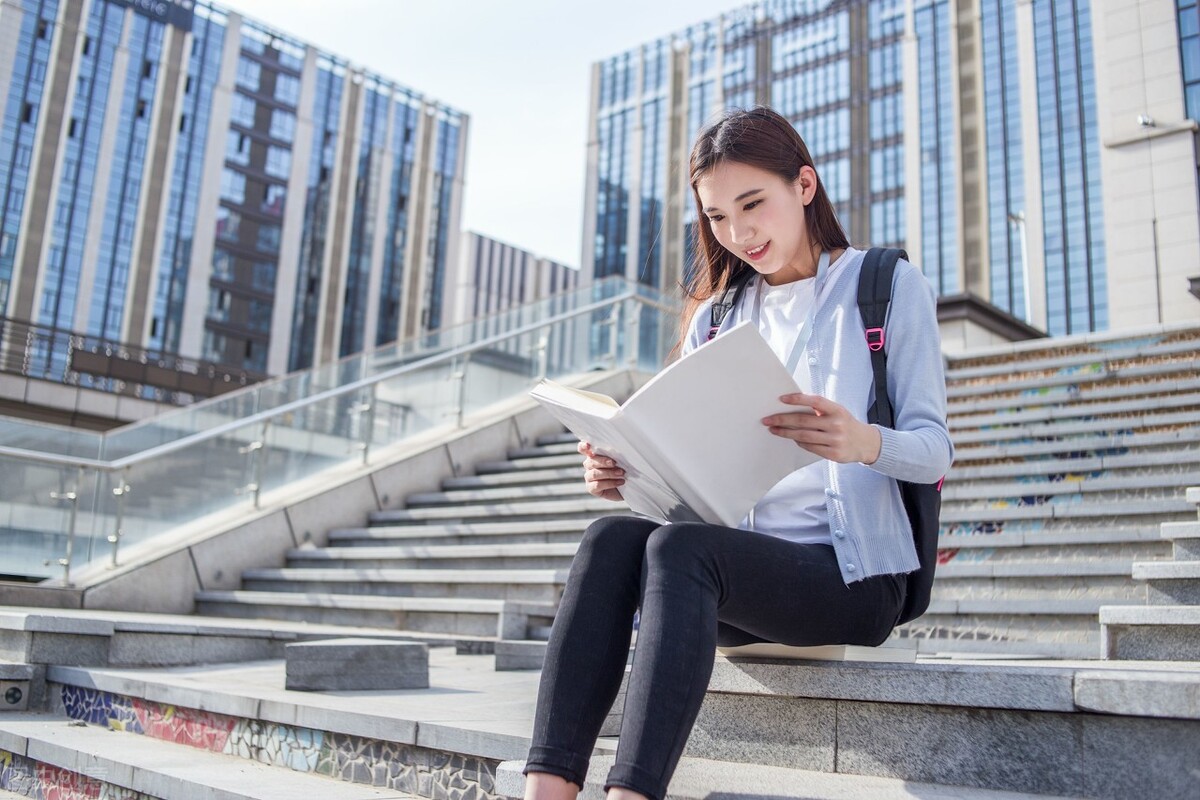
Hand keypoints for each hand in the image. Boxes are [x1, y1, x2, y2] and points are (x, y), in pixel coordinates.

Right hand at [578, 441, 624, 500]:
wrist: (627, 487)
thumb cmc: (623, 470)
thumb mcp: (620, 460)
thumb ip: (614, 455)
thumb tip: (619, 450)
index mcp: (593, 455)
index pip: (582, 449)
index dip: (583, 446)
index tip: (588, 445)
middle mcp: (589, 465)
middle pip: (590, 461)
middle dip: (603, 461)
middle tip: (614, 463)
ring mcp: (589, 477)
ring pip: (594, 474)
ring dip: (609, 473)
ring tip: (621, 473)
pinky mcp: (591, 488)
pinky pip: (597, 485)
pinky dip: (610, 483)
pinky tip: (620, 482)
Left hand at [762, 393, 881, 463]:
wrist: (866, 443)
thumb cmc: (845, 424)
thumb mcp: (838, 411)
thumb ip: (820, 409)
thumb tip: (792, 405)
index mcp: (837, 410)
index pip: (815, 401)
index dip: (798, 399)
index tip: (781, 398)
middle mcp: (837, 424)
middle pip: (803, 421)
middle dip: (782, 420)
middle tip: (768, 419)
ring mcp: (835, 440)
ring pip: (803, 436)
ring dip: (785, 432)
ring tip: (774, 429)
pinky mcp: (833, 454)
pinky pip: (809, 447)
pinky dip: (798, 442)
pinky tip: (792, 438)